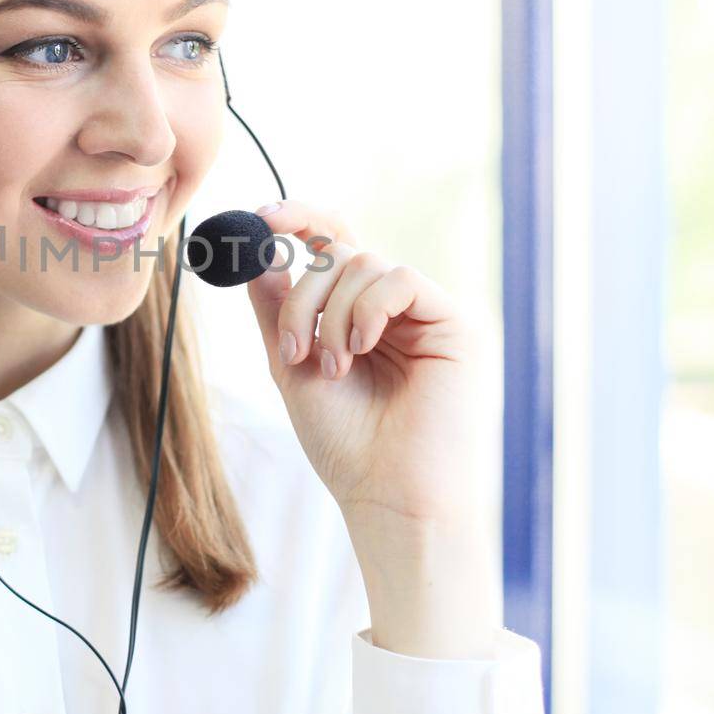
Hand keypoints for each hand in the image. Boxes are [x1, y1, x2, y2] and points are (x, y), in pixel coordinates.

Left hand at [243, 200, 498, 656]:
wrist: (390, 496)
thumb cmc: (347, 445)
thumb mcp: (293, 367)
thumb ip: (278, 311)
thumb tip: (258, 256)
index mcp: (357, 313)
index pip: (332, 243)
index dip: (298, 219)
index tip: (260, 217)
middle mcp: (394, 307)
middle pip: (337, 252)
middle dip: (302, 296)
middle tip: (293, 351)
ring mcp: (425, 312)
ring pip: (363, 263)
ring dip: (330, 314)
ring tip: (333, 368)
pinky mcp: (455, 323)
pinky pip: (400, 280)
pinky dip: (366, 309)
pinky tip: (360, 350)